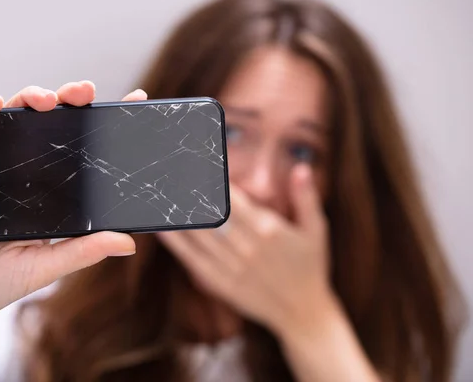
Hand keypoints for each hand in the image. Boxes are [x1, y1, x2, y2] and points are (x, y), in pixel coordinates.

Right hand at [0, 82, 146, 326]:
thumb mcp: (43, 268)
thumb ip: (81, 251)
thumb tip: (128, 242)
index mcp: (50, 194)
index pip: (83, 151)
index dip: (104, 125)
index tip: (133, 100)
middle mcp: (24, 172)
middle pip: (53, 123)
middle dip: (70, 99)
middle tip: (84, 92)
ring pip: (15, 113)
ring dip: (31, 96)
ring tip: (45, 100)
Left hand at [158, 164, 334, 336]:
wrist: (304, 312)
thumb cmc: (311, 267)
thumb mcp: (317, 230)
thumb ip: (306, 198)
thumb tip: (300, 168)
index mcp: (267, 229)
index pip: (232, 198)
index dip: (211, 182)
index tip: (196, 166)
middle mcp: (246, 246)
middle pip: (210, 213)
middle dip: (189, 194)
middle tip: (169, 177)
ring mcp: (232, 267)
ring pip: (197, 234)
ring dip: (179, 214)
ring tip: (161, 196)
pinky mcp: (221, 284)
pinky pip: (193, 260)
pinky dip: (176, 243)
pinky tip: (162, 229)